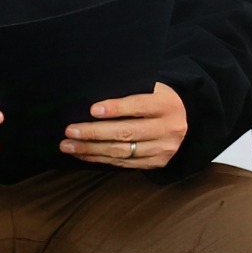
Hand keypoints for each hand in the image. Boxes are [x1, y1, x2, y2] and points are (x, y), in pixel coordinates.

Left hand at [63, 82, 187, 169]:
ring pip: (122, 151)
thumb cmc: (155, 100)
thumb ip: (128, 93)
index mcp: (166, 105)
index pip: (139, 106)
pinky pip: (124, 163)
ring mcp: (163, 148)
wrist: (183, 120)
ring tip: (68, 145)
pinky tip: (82, 154)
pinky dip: (100, 159)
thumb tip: (91, 102)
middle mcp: (168, 128)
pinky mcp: (156, 163)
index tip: (92, 110)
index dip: (115, 108)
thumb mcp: (150, 89)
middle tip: (70, 131)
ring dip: (91, 149)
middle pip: (126, 132)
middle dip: (94, 133)